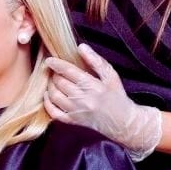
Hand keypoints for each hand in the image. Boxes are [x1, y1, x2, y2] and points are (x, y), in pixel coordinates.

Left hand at [44, 43, 161, 161]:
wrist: (123, 122)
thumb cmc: (117, 96)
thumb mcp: (111, 76)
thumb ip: (96, 61)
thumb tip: (81, 47)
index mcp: (93, 86)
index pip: (69, 72)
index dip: (57, 64)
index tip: (49, 60)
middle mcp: (83, 100)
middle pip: (60, 83)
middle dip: (54, 74)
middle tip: (55, 70)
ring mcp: (77, 112)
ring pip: (54, 96)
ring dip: (50, 86)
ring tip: (53, 80)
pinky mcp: (73, 122)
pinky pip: (54, 113)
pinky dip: (47, 103)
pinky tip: (48, 95)